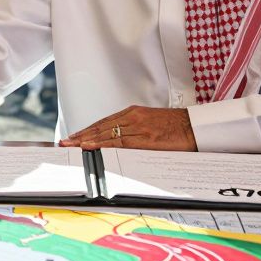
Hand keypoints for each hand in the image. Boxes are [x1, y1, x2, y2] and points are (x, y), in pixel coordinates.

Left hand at [59, 106, 196, 150]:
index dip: (87, 130)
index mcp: (133, 113)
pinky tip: (90, 147)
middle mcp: (132, 117)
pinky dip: (102, 145)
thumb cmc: (176, 126)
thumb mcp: (151, 123)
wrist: (196, 126)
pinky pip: (119, 142)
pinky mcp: (145, 138)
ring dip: (86, 141)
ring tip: (71, 147)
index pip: (104, 122)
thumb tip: (120, 143)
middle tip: (64, 143)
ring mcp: (138, 127)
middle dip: (81, 136)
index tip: (74, 137)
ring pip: (106, 134)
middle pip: (100, 127)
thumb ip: (135, 130)